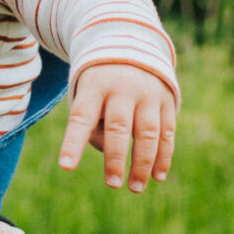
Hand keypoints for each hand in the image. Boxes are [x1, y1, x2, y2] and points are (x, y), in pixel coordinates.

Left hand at [58, 64, 176, 192]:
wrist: (131, 45)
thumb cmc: (100, 85)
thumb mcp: (87, 96)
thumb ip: (94, 127)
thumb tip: (114, 157)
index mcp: (94, 86)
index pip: (81, 117)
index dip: (73, 143)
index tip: (66, 166)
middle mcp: (122, 88)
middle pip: (118, 127)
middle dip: (115, 158)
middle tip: (112, 184)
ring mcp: (147, 92)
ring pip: (147, 132)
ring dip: (142, 163)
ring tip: (135, 187)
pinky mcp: (167, 99)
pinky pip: (167, 131)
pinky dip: (163, 156)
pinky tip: (157, 176)